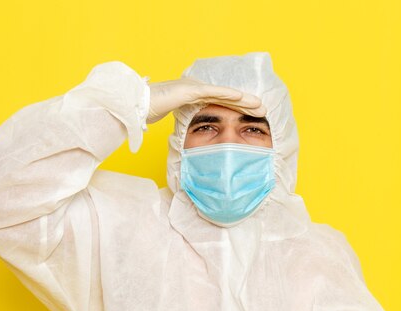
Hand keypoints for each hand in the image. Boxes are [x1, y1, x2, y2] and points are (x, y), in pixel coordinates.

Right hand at [147, 78, 265, 123]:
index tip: (252, 114)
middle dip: (246, 103)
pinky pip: (212, 92)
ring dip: (243, 99)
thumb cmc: (150, 111)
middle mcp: (196, 87)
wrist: (137, 105)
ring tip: (259, 104)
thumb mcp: (173, 117)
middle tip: (263, 109)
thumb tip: (194, 133)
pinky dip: (228, 94)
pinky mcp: (189, 90)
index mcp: (194, 94)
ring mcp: (193, 87)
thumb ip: (185, 121)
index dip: (238, 106)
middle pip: (226, 96)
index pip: (220, 101)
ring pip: (224, 93)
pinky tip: (241, 96)